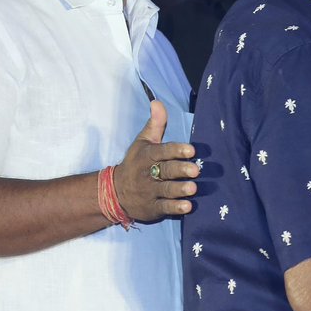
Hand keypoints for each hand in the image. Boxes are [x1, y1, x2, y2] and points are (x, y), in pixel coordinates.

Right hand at [113, 100, 198, 221]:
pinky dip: (175, 208)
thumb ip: (155, 124)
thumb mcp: (142, 142)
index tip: (191, 150)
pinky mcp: (152, 208)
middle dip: (180, 170)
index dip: (176, 150)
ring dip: (179, 189)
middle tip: (196, 170)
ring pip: (166, 190)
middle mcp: (148, 174)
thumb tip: (158, 102)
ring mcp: (150, 192)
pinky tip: (188, 206)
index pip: (162, 151)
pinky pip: (165, 208)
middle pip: (165, 171)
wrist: (115, 192)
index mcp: (147, 155)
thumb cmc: (136, 163)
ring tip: (193, 188)